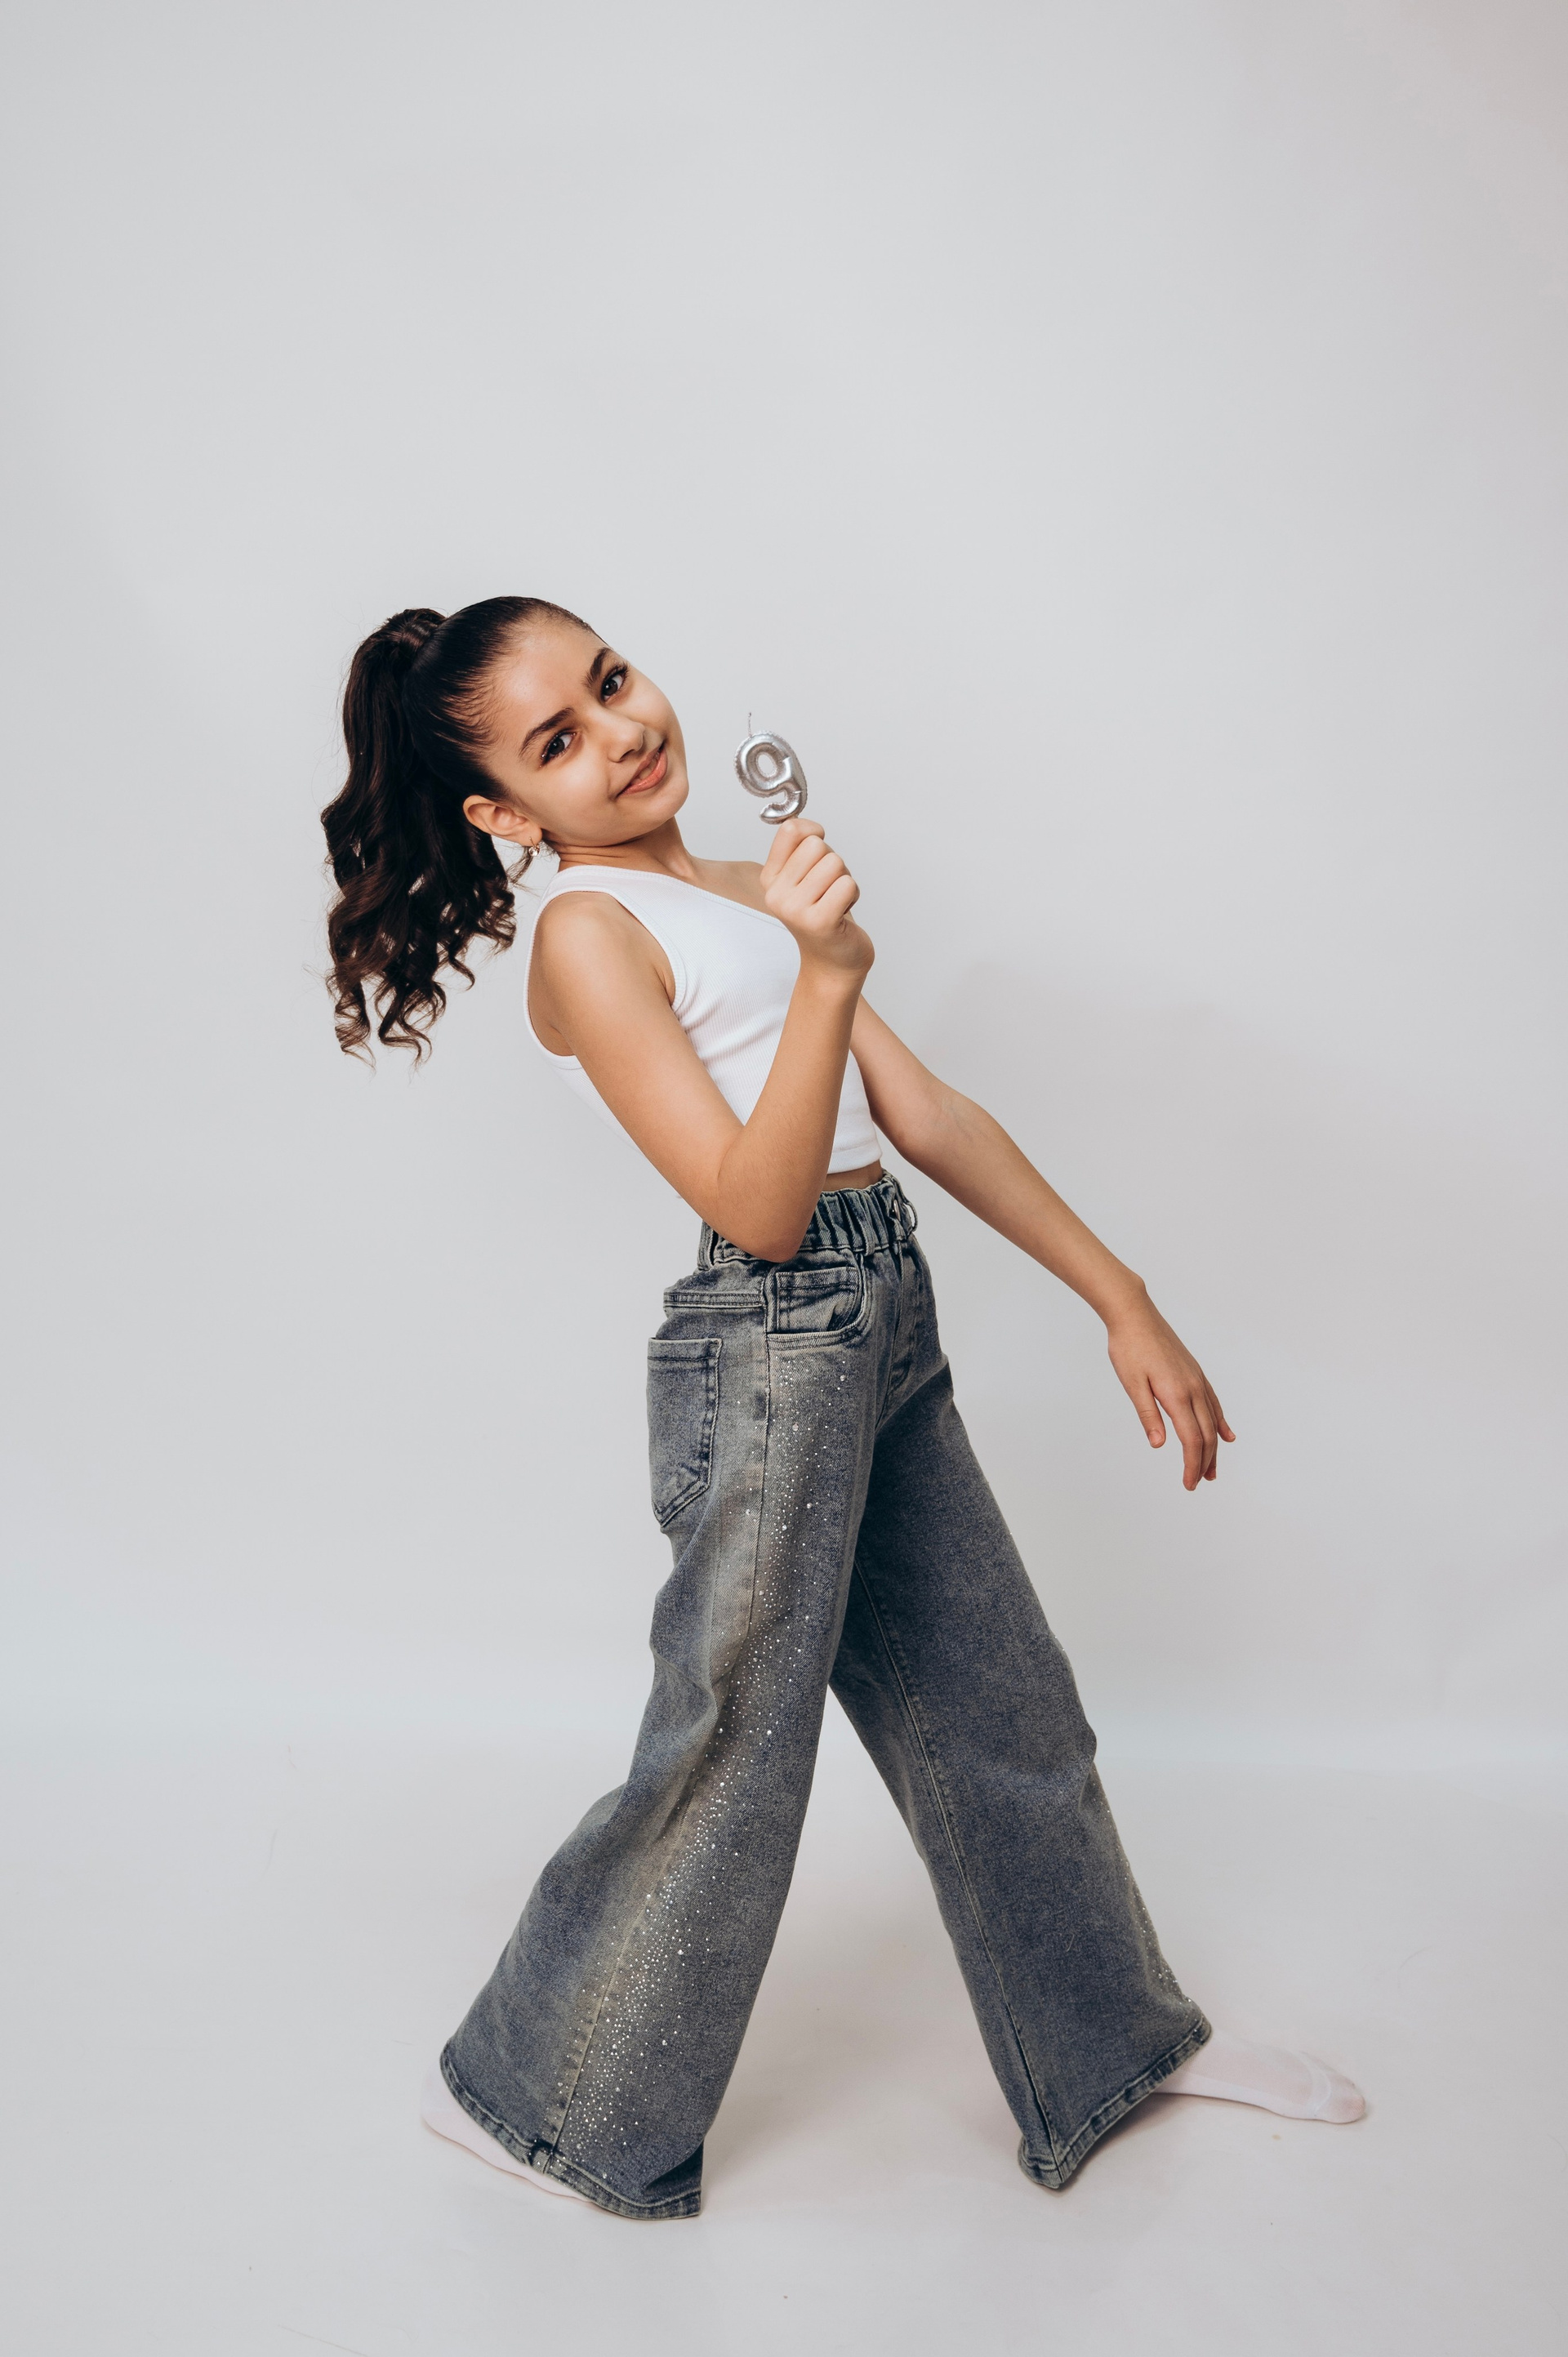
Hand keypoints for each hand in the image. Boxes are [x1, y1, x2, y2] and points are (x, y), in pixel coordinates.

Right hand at [761, 817, 873, 978]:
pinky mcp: (819, 921)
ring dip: (844, 880)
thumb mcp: (803, 878)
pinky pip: (847, 884)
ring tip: (835, 900)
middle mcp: (776, 894)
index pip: (791, 830)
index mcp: (769, 879)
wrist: (832, 961)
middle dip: (832, 863)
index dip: (813, 832)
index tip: (818, 850)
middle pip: (817, 845)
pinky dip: (853, 895)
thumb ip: (799, 847)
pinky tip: (842, 912)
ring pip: (835, 863)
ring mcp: (795, 910)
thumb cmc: (823, 914)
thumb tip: (804, 822)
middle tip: (828, 888)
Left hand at [1105, 1293, 1234, 1489]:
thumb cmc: (1128, 1348)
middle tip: (1198, 1483)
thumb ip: (1148, 1415)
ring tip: (1212, 1469)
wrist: (1134, 1314)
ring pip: (1212, 1420)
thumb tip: (1159, 1445)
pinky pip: (1213, 1403)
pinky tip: (1225, 1434)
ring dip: (1214, 1447)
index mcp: (1177, 1394)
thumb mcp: (1132, 1384)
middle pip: (1206, 1434)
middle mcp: (1193, 1388)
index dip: (1191, 1465)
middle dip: (1204, 1462)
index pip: (1191, 1440)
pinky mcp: (1194, 1372)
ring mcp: (1196, 1379)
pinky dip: (1220, 1422)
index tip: (1188, 1484)